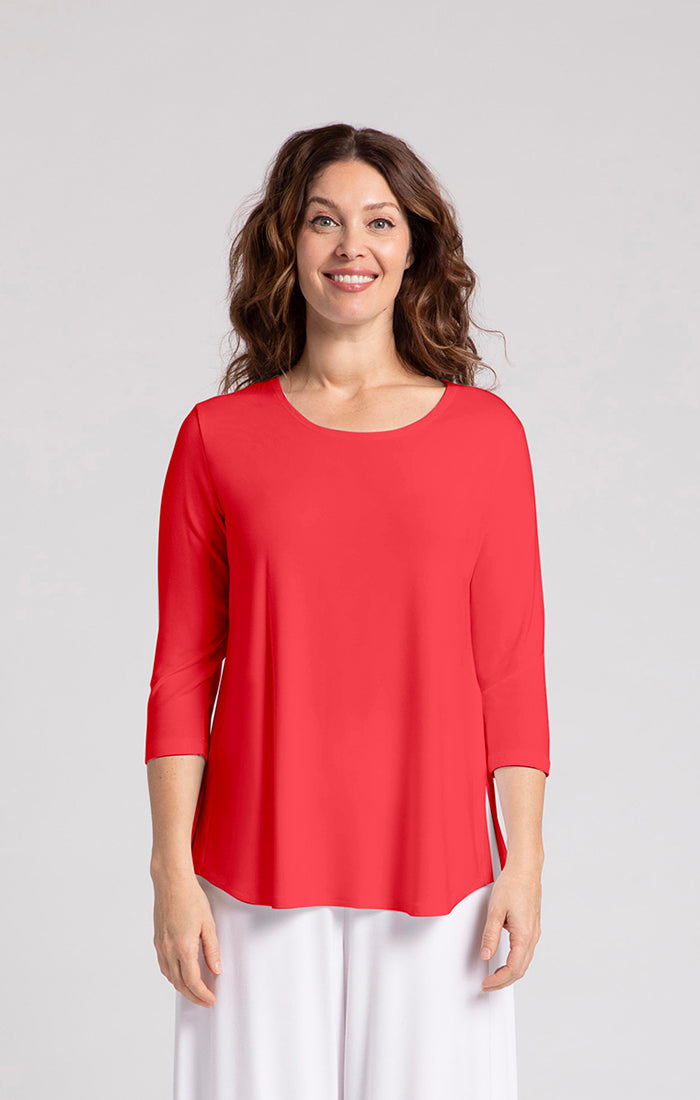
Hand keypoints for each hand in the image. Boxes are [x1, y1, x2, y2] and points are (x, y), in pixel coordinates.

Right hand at [152, 872, 221, 1005]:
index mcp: (183, 947)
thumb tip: (216, 969)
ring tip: (195, 991)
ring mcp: (161, 946)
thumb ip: (212, 949)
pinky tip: (180, 974)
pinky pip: (164, 966)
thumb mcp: (208, 924)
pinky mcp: (157, 941)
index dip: (202, 994)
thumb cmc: (190, 898)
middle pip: (180, 984)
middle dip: (193, 996)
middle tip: (205, 1001)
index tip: (211, 999)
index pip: (193, 981)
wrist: (171, 883)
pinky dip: (173, 976)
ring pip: (170, 977)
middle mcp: (169, 950)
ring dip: (182, 988)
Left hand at [479, 864, 541, 991]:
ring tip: (494, 977)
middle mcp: (532, 936)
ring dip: (510, 974)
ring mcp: (534, 932)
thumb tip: (486, 955)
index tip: (486, 983)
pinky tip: (505, 961)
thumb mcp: (495, 910)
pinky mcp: (533, 927)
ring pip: (524, 963)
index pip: (513, 969)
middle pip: (520, 970)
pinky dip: (515, 963)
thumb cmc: (512, 885)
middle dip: (503, 982)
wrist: (526, 869)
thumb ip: (490, 935)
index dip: (499, 980)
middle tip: (488, 985)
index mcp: (524, 935)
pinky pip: (526, 953)